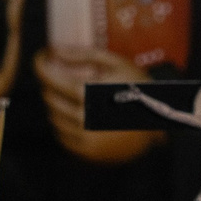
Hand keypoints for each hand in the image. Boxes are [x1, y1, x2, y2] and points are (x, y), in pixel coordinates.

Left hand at [36, 47, 161, 164]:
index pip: (47, 77)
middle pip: (48, 96)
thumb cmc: (140, 89)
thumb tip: (53, 49)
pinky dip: (64, 122)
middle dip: (51, 82)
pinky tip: (79, 114)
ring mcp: (84, 137)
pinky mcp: (87, 152)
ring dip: (58, 102)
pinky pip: (61, 135)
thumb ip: (83, 55)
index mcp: (86, 92)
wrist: (161, 124)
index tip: (41, 57)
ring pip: (53, 116)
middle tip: (64, 75)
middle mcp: (81, 116)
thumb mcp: (116, 64)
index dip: (39, 64)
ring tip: (75, 95)